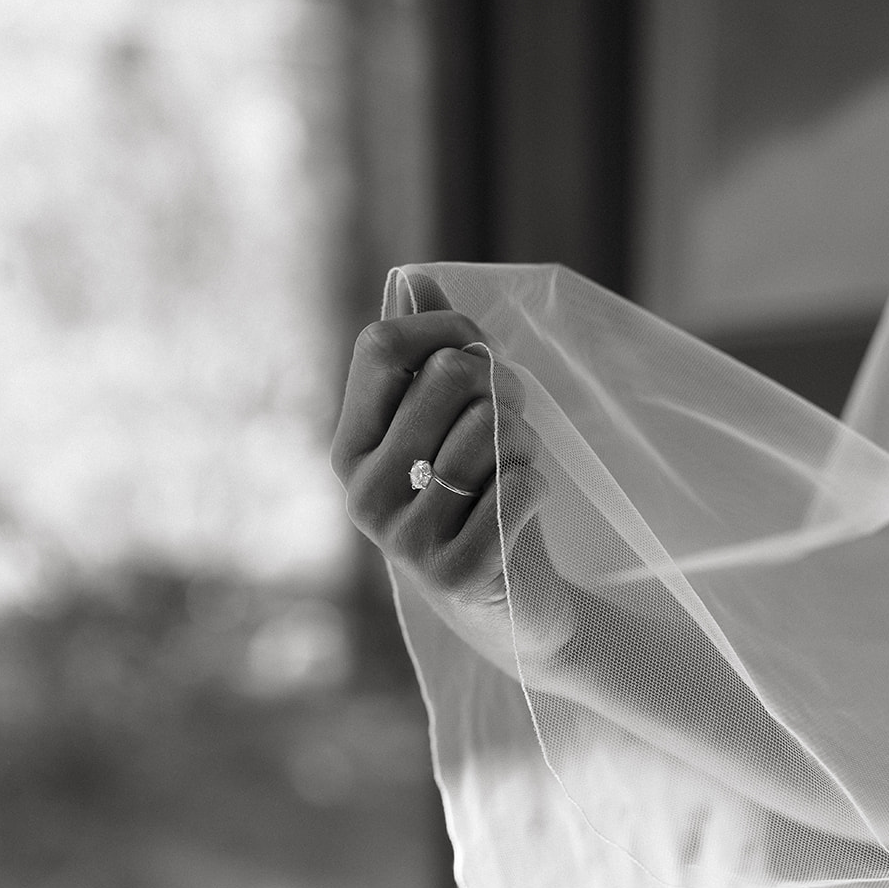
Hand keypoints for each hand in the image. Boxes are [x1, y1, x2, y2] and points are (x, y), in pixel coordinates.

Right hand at [331, 278, 571, 672]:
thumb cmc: (480, 500)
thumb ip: (429, 354)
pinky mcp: (452, 574)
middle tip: (513, 418)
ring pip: (490, 431)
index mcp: (351, 447)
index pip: (382, 346)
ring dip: (524, 441)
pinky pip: (516, 487)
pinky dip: (537, 484)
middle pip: (448, 377)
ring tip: (517, 466)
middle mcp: (361, 493)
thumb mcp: (450, 427)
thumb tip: (414, 280)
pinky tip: (524, 506)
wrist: (514, 607)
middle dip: (502, 386)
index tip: (481, 349)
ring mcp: (402, 540)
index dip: (446, 329)